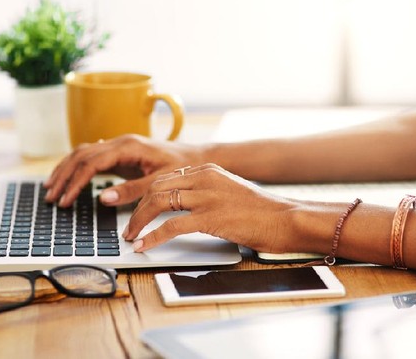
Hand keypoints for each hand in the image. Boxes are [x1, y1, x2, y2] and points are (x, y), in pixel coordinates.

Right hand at [44, 134, 203, 206]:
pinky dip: (76, 167)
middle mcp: (120, 142)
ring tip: (52, 188)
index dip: (75, 182)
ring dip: (65, 170)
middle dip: (63, 176)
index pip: (91, 163)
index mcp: (128, 146)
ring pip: (83, 153)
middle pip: (81, 155)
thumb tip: (104, 198)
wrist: (197, 157)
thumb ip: (133, 190)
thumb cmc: (183, 167)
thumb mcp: (160, 182)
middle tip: (51, 197)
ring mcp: (119, 146)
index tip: (66, 200)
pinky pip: (92, 156)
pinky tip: (68, 177)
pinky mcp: (120, 153)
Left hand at [123, 163, 296, 252]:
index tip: (136, 210)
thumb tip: (181, 207)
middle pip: (156, 188)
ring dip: (139, 221)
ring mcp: (207, 196)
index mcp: (207, 170)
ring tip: (131, 237)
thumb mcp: (229, 191)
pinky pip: (171, 226)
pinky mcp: (211, 217)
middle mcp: (204, 178)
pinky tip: (144, 246)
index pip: (165, 178)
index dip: (144, 195)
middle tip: (129, 227)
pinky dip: (152, 237)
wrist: (286, 218)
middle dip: (137, 208)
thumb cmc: (261, 211)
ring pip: (158, 203)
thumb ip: (206, 192)